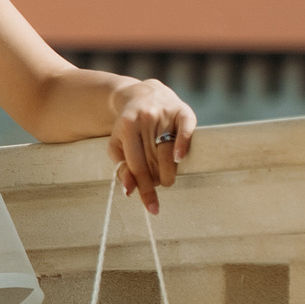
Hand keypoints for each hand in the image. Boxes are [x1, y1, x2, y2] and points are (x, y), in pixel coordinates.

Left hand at [108, 79, 194, 213]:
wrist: (142, 94)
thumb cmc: (129, 127)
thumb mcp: (118, 144)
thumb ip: (122, 167)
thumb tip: (130, 191)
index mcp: (127, 127)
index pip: (136, 165)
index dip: (144, 189)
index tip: (152, 209)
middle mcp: (146, 119)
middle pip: (154, 161)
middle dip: (157, 180)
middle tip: (158, 185)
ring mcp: (165, 114)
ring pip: (169, 151)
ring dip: (169, 171)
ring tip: (167, 177)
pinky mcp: (183, 111)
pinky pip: (186, 129)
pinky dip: (183, 145)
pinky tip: (179, 159)